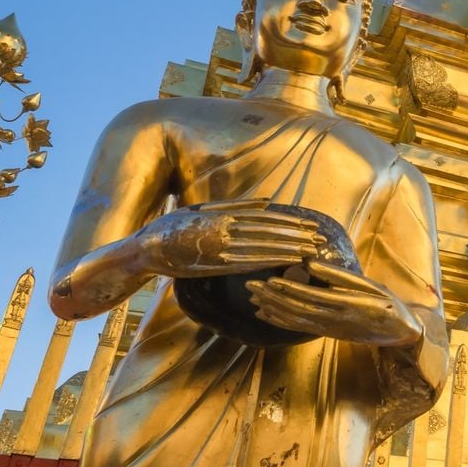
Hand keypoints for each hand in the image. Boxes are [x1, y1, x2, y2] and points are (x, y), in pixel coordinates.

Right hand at [139, 203, 321, 279]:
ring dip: (287, 250)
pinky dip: (267, 262)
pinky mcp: (215, 264)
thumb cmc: (176, 226)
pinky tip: (284, 263)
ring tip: (309, 252)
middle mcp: (226, 230)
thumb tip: (267, 201)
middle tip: (320, 240)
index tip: (311, 226)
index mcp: (226, 215)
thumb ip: (236, 205)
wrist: (147, 247)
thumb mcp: (205, 208)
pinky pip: (246, 264)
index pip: (266, 219)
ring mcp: (221, 248)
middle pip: (269, 233)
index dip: (291, 224)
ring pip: (261, 248)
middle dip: (296, 237)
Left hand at [245, 261, 421, 347]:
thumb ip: (339, 276)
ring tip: (252, 298)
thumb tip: (309, 263)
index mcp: (346, 305)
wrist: (400, 333)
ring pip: (294, 319)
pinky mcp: (326, 333)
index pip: (311, 297)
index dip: (288, 290)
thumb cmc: (388, 304)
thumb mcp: (370, 285)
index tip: (269, 280)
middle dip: (272, 298)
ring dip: (271, 309)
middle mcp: (333, 320)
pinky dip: (279, 320)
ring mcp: (328, 329)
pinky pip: (298, 327)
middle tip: (250, 286)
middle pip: (296, 309)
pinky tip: (265, 314)